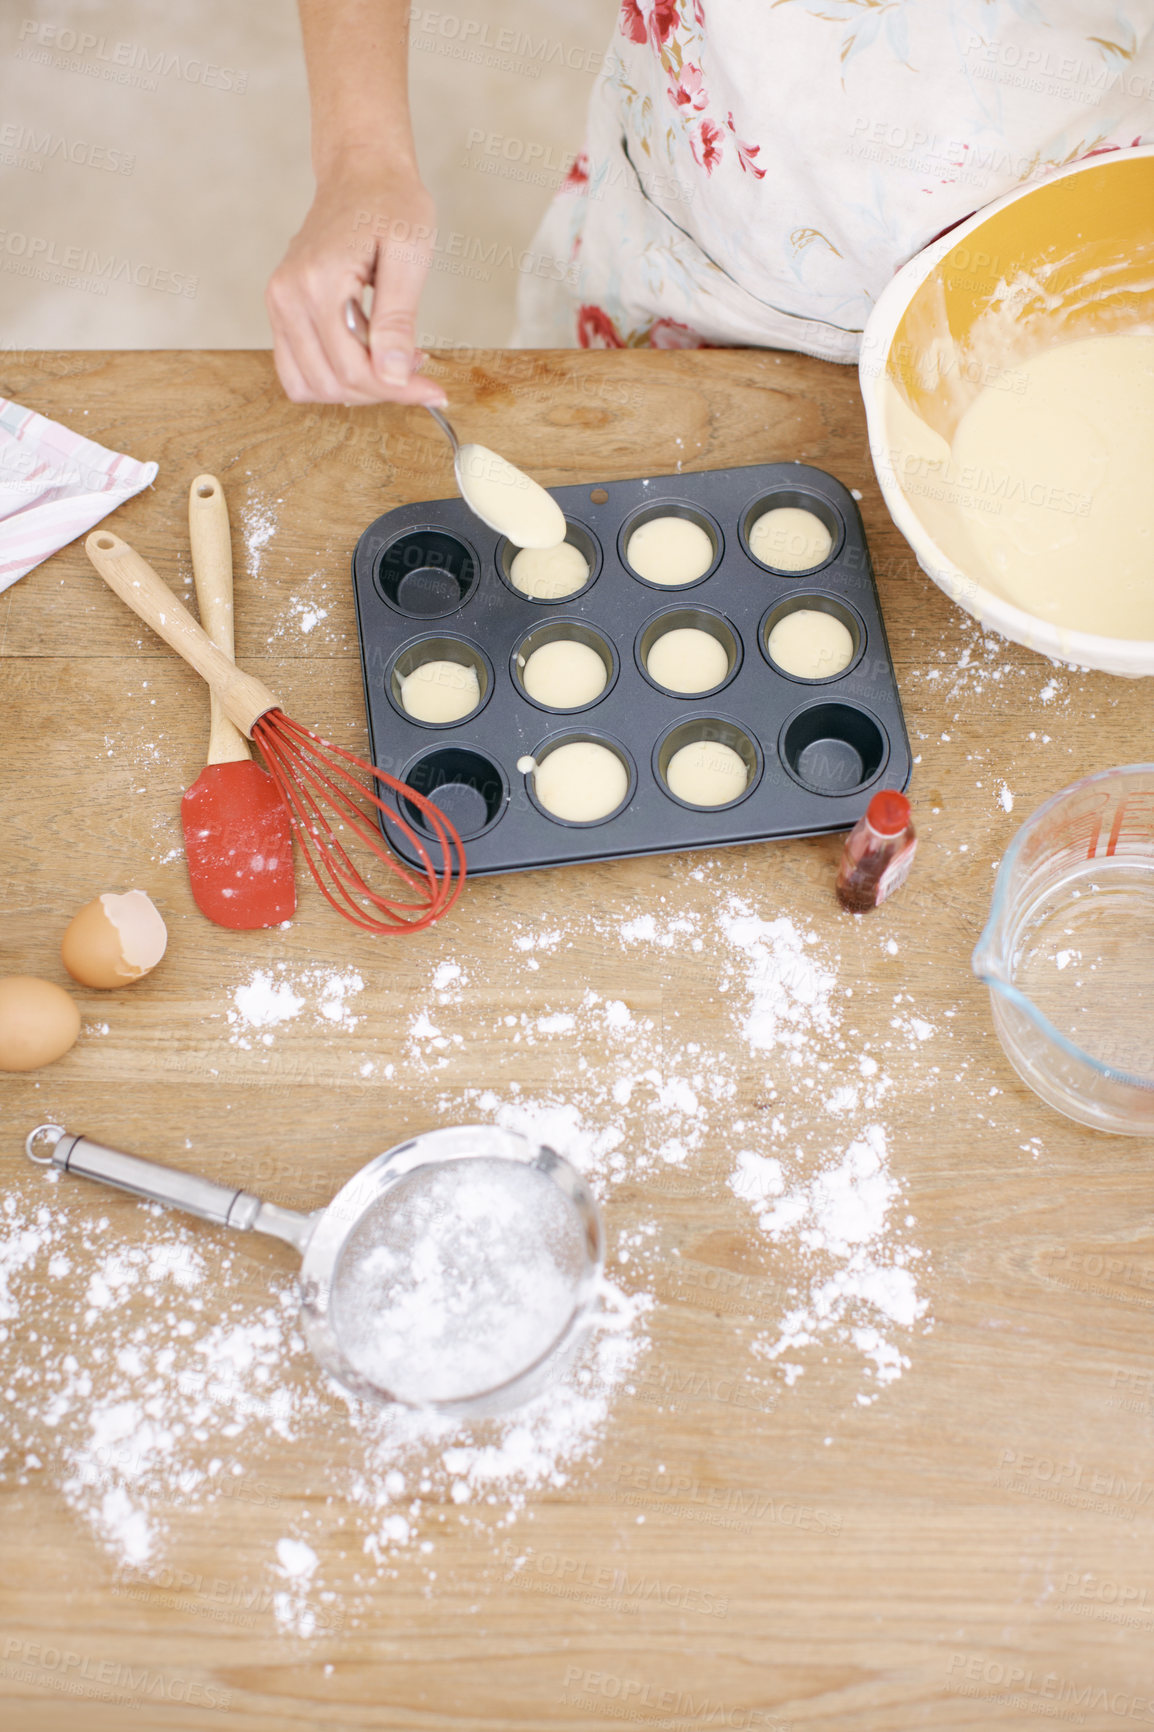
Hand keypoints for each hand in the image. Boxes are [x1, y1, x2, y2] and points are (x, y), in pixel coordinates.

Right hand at [265, 160, 447, 406]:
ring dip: (355, 389)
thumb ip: (398, 319)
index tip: (434, 391)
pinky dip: (333, 376)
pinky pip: (297, 369)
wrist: (360, 173)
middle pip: (331, 383)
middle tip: (417, 370)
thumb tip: (391, 375)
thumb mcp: (409, 255)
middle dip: (380, 390)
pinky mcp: (280, 309)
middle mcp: (287, 297)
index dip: (398, 390)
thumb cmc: (389, 203)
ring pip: (309, 385)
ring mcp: (278, 304)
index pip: (354, 368)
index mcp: (317, 283)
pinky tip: (367, 355)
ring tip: (391, 359)